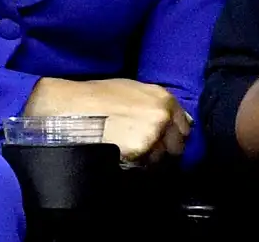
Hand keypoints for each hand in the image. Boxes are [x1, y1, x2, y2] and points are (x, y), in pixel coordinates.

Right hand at [26, 78, 190, 161]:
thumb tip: (175, 120)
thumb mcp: (133, 90)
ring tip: (130, 156)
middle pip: (177, 147)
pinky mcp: (139, 153)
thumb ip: (156, 105)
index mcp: (163, 98)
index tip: (165, 143)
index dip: (174, 136)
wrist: (73, 106)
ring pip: (162, 161)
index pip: (185, 127)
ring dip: (150, 162)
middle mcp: (162, 116)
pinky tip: (123, 160)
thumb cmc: (98, 96)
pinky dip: (138, 169)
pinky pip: (146, 169)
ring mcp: (153, 136)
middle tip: (147, 153)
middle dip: (165, 151)